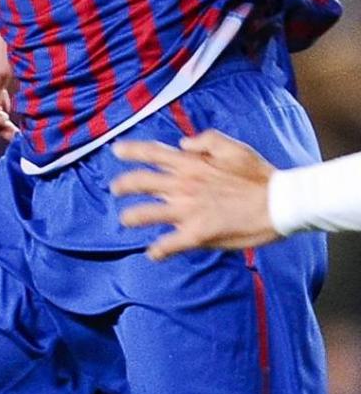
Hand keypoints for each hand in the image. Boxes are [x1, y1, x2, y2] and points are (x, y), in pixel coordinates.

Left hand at [110, 129, 276, 259]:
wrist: (278, 203)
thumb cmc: (258, 175)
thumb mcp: (233, 147)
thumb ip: (205, 140)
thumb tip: (182, 144)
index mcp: (191, 164)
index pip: (152, 153)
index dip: (131, 151)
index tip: (116, 150)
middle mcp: (183, 186)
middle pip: (140, 182)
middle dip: (122, 185)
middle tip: (115, 188)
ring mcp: (187, 211)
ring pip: (144, 214)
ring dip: (131, 217)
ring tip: (126, 220)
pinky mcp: (195, 235)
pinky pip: (166, 245)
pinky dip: (157, 250)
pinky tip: (153, 253)